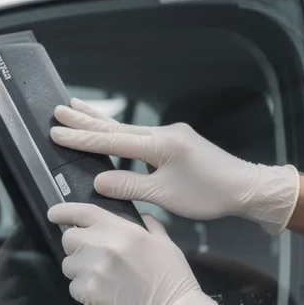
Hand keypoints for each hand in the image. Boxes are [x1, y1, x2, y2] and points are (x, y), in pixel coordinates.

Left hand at [48, 202, 225, 304]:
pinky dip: (84, 290)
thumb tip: (137, 216)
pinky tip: (104, 293)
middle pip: (69, 238)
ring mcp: (93, 270)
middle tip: (93, 256)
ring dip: (80, 269)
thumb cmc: (172, 280)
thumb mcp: (165, 243)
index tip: (54, 214)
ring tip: (102, 278)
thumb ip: (146, 226)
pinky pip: (73, 286)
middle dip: (77, 246)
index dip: (64, 211)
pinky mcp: (88, 293)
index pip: (83, 212)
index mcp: (123, 231)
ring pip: (68, 264)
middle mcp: (104, 246)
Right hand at [50, 99, 299, 234]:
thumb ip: (130, 186)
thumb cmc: (209, 193)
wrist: (246, 188)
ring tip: (77, 109)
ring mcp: (169, 136)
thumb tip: (99, 181)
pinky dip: (118, 131)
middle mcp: (163, 134)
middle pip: (116, 127)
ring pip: (126, 128)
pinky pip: (138, 135)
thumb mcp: (166, 196)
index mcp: (160, 144)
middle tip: (58, 111)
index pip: (112, 140)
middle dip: (85, 120)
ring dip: (99, 121)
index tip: (57, 133)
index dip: (83, 138)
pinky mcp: (174, 143)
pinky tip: (109, 130)